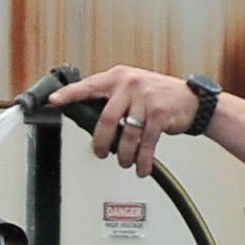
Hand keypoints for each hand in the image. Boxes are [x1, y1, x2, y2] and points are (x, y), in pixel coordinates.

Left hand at [46, 66, 200, 177]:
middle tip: (101, 152)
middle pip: (105, 119)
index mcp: (118, 77)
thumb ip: (111, 98)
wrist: (192, 101)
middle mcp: (129, 84)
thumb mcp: (132, 88)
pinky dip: (142, 160)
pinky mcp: (158, 114)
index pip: (88, 86)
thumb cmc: (158, 96)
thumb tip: (87, 118)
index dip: (69, 95)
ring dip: (124, 155)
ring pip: (125, 135)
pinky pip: (145, 144)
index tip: (52, 101)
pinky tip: (141, 167)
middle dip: (101, 142)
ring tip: (126, 161)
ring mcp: (145, 98)